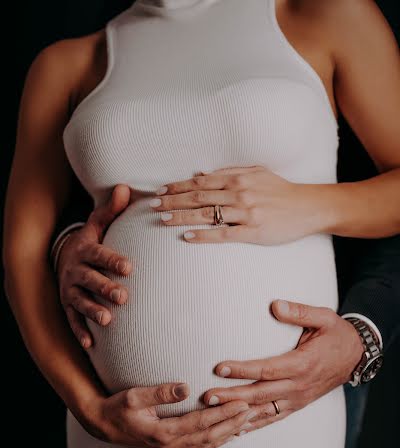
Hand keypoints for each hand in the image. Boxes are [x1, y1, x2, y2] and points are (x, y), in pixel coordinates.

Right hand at [57, 185, 133, 348]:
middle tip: (123, 296)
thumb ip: (111, 210)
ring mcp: (70, 290)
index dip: (112, 260)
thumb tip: (125, 187)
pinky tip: (91, 344)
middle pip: (90, 280)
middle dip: (105, 288)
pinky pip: (73, 320)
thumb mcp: (98, 225)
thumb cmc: (91, 242)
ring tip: (108, 320)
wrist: (64, 258)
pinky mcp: (68, 306)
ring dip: (93, 311)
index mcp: (85, 250)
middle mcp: (75, 271)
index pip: (100, 254)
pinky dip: (81, 332)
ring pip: (81, 301)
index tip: (129, 267)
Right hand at [83, 381, 256, 447]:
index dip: (223, 414)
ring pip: (206, 445)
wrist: (101, 425)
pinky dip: (216, 441)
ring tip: (248, 421)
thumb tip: (186, 387)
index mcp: (163, 433)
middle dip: (233, 423)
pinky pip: (199, 447)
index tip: (241, 403)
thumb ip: (160, 392)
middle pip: (209, 436)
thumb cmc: (117, 407)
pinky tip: (229, 434)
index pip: (201, 423)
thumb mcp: (134, 396)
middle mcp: (170, 445)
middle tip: (253, 410)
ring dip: (228, 433)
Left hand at [150, 166, 323, 244]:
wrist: (308, 207)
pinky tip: (187, 237)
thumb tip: (201, 174)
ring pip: (207, 214)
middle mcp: (239, 193)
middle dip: (173, 201)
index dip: (178, 186)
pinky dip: (204, 235)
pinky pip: (223, 234)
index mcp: (238, 178)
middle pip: (198, 197)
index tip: (160, 191)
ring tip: (162, 220)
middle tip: (153, 206)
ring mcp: (246, 213)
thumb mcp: (257, 173)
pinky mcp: (253, 232)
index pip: (200, 182)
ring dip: (182, 216)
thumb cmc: (281, 191)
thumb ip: (230, 172)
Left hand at [201, 299, 364, 434]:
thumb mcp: (323, 317)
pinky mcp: (297, 404)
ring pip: (264, 410)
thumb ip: (299, 312)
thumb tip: (275, 306)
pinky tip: (236, 429)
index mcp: (303, 364)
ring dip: (238, 413)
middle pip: (260, 394)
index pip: (266, 369)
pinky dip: (254, 424)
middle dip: (231, 396)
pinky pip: (273, 417)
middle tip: (207, 396)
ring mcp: (298, 398)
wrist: (357, 355)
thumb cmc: (336, 334)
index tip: (220, 368)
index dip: (242, 370)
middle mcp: (298, 385)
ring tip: (214, 413)